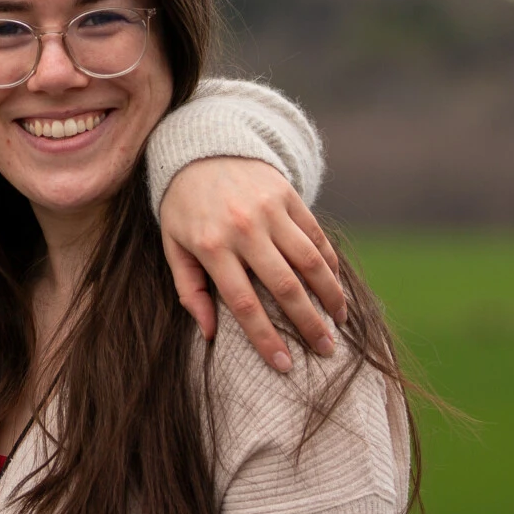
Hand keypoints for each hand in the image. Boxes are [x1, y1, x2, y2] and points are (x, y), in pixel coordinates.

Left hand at [158, 157, 346, 372]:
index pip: (245, 304)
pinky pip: (316, 235)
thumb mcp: (173, 246)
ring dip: (330, 297)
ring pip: (310, 262)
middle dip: (309, 325)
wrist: (199, 148)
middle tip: (326, 351)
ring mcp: (269, 210)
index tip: (285, 365)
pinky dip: (330, 264)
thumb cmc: (184, 207)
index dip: (267, 339)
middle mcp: (244, 229)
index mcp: (212, 247)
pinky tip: (336, 287)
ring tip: (339, 323)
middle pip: (285, 288)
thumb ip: (188, 290)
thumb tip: (208, 334)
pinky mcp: (287, 195)